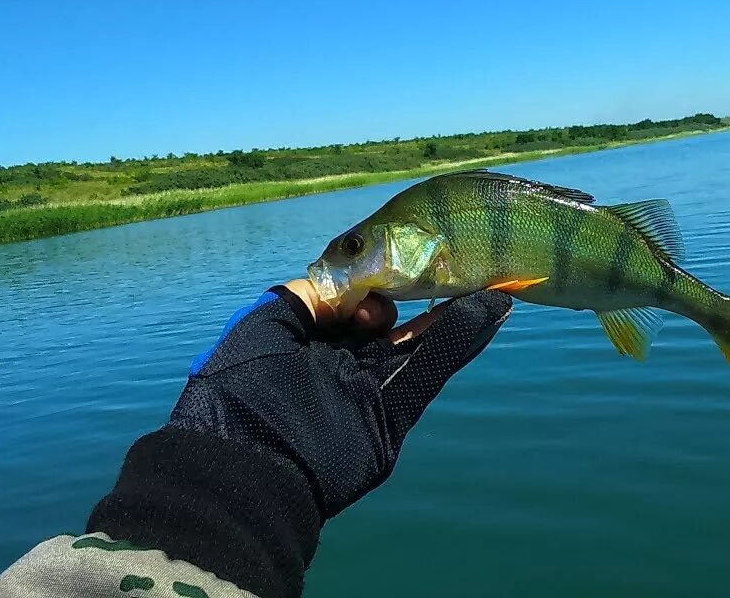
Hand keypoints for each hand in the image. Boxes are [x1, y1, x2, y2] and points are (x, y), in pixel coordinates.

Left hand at [167, 280, 512, 518]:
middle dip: (421, 297)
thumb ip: (307, 297)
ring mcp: (367, 394)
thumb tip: (351, 292)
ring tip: (487, 281)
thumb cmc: (241, 388)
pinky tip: (485, 311)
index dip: (375, 285)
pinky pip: (427, 375)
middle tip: (457, 262)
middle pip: (390, 328)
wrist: (243, 468)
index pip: (352, 309)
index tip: (393, 261)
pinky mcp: (389, 420)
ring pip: (415, 348)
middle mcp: (339, 368)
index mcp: (305, 346)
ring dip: (452, 316)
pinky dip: (456, 344)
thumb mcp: (263, 324)